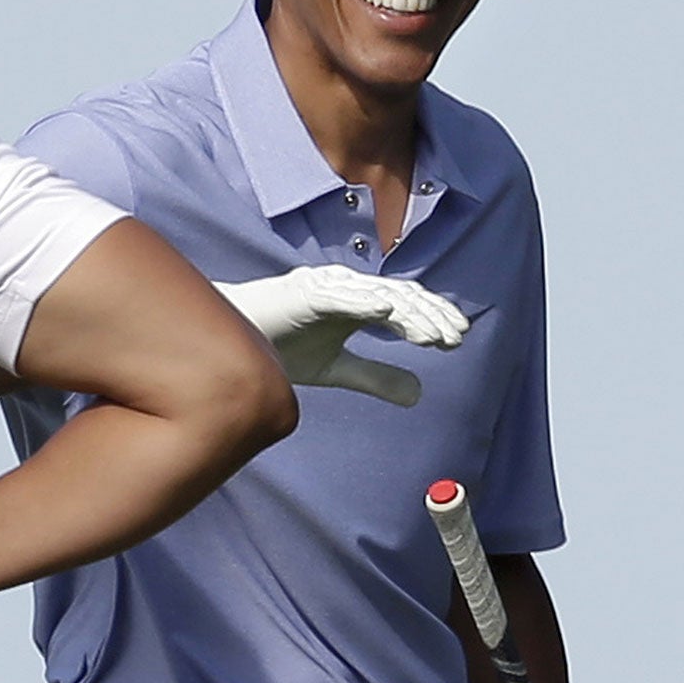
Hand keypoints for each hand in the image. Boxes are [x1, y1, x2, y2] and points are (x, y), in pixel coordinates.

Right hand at [212, 266, 467, 406]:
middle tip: (454, 338)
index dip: (431, 319)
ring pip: (376, 295)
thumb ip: (375, 377)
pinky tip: (386, 311)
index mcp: (356, 304)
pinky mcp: (302, 293)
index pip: (405, 305)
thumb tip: (419, 394)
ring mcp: (326, 288)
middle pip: (400, 296)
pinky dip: (363, 300)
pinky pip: (338, 296)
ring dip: (407, 314)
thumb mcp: (336, 369)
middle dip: (429, 315)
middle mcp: (346, 290)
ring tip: (431, 335)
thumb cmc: (278, 347)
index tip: (455, 341)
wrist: (227, 344)